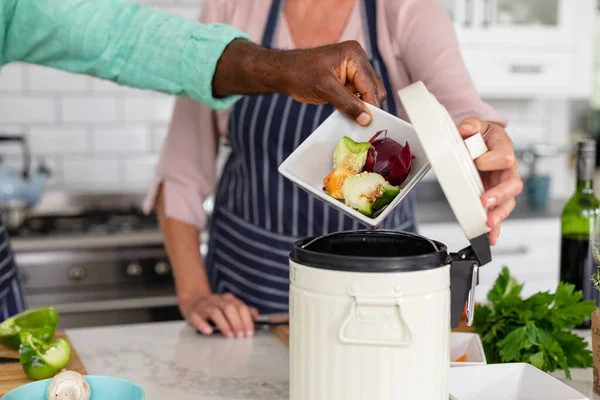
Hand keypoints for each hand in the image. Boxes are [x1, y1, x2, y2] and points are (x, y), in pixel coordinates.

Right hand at [180, 293, 259, 338]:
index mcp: (228, 299)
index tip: (250, 333)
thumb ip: (245, 311)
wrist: (193, 300)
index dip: (246, 320)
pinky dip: (203, 324)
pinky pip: (197, 317)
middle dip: (237, 322)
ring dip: (224, 324)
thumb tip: (258, 318)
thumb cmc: (216, 307)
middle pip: (229, 308)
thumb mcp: (231, 306)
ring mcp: (204, 306)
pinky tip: (209, 331)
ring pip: (215, 312)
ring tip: (230, 336)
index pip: (240, 307)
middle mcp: (217, 300)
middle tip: (241, 336)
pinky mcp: (193, 312)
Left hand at [213, 39, 385, 125]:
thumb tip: (367, 119)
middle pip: (374, 89)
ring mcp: (352, 70)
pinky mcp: (346, 80)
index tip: (371, 125)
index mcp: (354, 55)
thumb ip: (348, 104)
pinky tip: (348, 115)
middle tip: (363, 126)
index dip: (372, 105)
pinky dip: (354, 106)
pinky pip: (357, 96)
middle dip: (368, 106)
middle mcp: (357, 60)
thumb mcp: (325, 89)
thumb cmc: (299, 74)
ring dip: (361, 108)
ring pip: (367, 94)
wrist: (282, 72)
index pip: (371, 84)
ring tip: (355, 121)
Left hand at [458, 118, 522, 245]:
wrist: (481, 141)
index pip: (504, 156)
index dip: (491, 160)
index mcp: (504, 149)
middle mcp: (507, 170)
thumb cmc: (482, 135)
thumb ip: (471, 125)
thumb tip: (466, 129)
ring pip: (507, 202)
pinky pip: (497, 213)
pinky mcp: (494, 197)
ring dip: (498, 214)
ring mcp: (502, 185)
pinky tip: (490, 237)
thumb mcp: (476, 125)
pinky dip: (495, 227)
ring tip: (489, 223)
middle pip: (512, 184)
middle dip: (500, 195)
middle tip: (486, 201)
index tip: (478, 161)